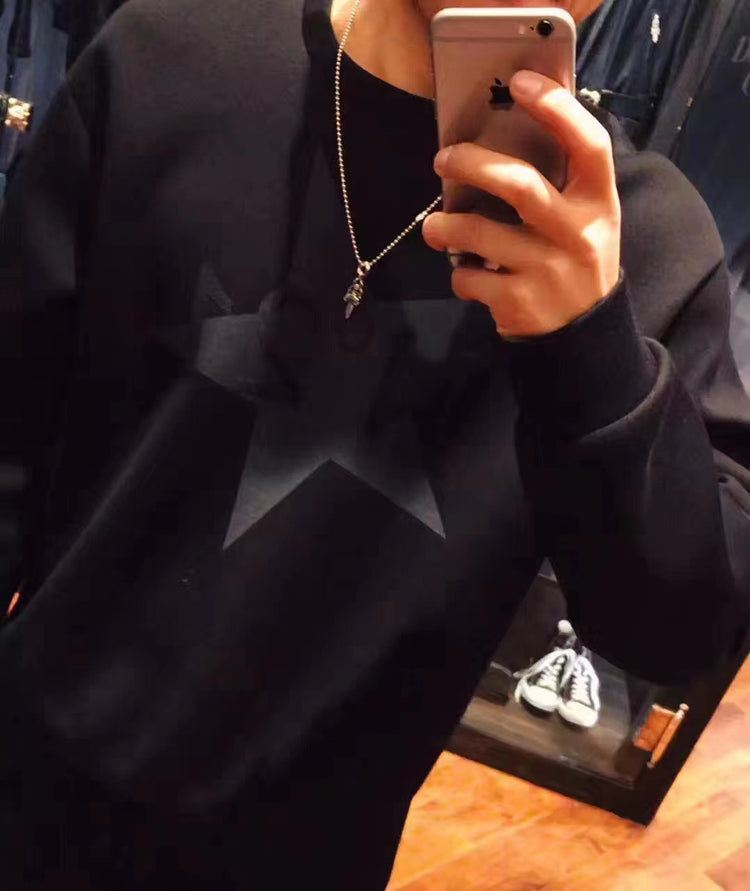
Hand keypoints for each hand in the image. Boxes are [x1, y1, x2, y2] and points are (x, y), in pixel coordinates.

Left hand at [422, 71, 621, 338]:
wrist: (585, 333)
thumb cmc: (576, 260)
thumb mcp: (585, 219)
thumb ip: (558, 185)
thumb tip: (496, 141)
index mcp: (599, 203)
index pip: (588, 145)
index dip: (556, 108)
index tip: (520, 82)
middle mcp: (577, 235)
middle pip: (520, 185)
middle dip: (472, 164)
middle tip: (443, 159)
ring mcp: (548, 271)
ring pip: (479, 234)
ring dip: (444, 227)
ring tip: (433, 227)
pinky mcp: (519, 303)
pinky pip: (469, 279)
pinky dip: (458, 274)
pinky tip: (466, 274)